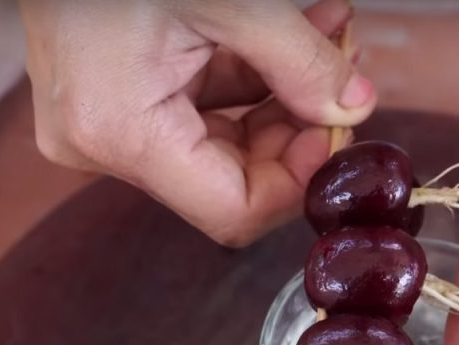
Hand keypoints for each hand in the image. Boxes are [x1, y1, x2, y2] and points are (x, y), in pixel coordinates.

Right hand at [19, 0, 375, 245]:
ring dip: (285, 94)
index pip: (233, 211)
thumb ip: (300, 62)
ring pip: (224, 139)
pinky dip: (252, 76)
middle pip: (233, 176)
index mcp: (121, 132)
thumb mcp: (230, 1)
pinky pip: (200, 107)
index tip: (334, 132)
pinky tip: (295, 35)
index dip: (297, 182)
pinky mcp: (115, 98)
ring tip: (330, 38)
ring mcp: (107, 122)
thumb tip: (354, 108)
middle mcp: (104, 142)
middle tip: (346, 75)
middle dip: (300, 127)